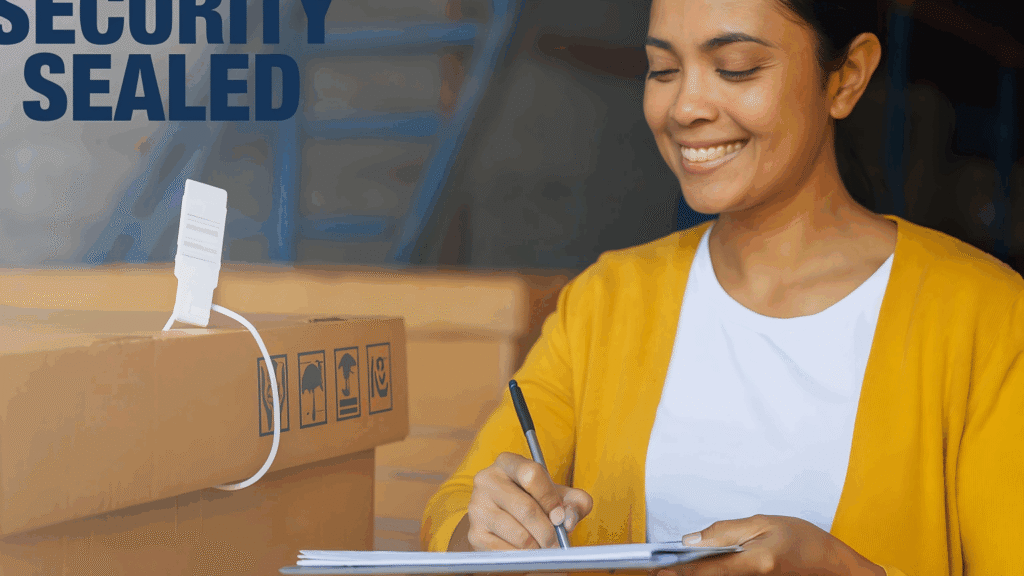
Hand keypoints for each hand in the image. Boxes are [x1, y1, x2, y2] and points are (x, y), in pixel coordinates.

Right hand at [462, 451, 592, 549]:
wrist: (502, 519)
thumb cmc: (535, 502)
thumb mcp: (558, 495)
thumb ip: (575, 501)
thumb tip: (567, 520)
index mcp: (508, 462)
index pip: (531, 474)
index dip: (551, 498)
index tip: (560, 516)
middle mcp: (487, 480)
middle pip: (526, 509)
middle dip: (548, 531)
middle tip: (557, 544)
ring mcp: (477, 507)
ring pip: (519, 535)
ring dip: (538, 547)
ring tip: (543, 547)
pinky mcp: (474, 534)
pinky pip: (506, 553)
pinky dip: (523, 558)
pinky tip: (528, 553)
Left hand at [655, 515, 885, 575]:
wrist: (835, 568)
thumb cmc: (807, 542)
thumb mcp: (765, 523)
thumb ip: (726, 531)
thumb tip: (693, 540)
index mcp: (755, 563)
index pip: (706, 569)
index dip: (678, 571)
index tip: (657, 571)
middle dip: (684, 575)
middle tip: (662, 571)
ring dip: (699, 575)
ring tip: (678, 569)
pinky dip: (715, 575)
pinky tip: (705, 570)